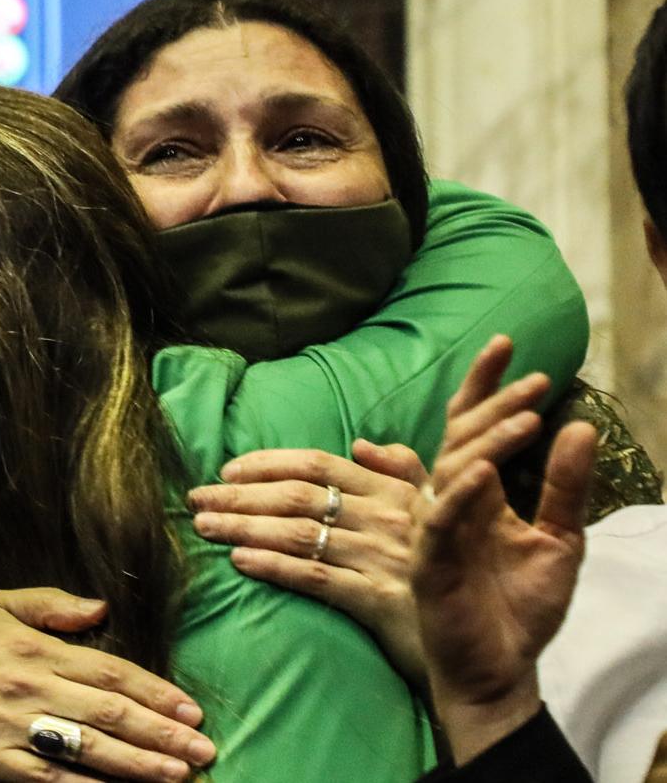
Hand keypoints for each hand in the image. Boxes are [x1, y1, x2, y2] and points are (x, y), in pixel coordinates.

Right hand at [0, 589, 214, 781]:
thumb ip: (49, 604)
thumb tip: (101, 606)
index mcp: (33, 647)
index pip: (111, 672)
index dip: (157, 692)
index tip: (191, 709)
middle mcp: (29, 687)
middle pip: (111, 714)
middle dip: (164, 733)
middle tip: (204, 749)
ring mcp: (13, 729)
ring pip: (91, 750)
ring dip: (141, 764)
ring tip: (180, 774)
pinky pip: (53, 779)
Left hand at [189, 441, 428, 674]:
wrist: (479, 646)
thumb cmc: (452, 572)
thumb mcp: (437, 513)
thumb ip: (404, 473)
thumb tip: (363, 444)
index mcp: (394, 494)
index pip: (319, 465)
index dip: (267, 463)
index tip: (226, 470)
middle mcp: (385, 521)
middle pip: (297, 497)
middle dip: (239, 496)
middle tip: (194, 499)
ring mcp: (381, 560)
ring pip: (298, 534)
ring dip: (242, 528)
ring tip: (202, 527)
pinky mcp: (378, 602)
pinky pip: (315, 578)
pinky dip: (273, 567)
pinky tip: (239, 562)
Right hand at [413, 336, 596, 763]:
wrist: (500, 668)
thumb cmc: (518, 608)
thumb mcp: (558, 540)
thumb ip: (564, 487)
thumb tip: (580, 426)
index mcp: (474, 494)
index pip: (472, 426)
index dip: (486, 385)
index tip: (507, 343)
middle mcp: (449, 502)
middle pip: (463, 437)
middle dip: (496, 402)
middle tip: (535, 378)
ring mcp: (437, 528)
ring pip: (454, 469)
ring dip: (490, 440)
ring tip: (530, 418)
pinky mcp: (431, 560)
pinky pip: (443, 517)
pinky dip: (462, 491)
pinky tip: (485, 471)